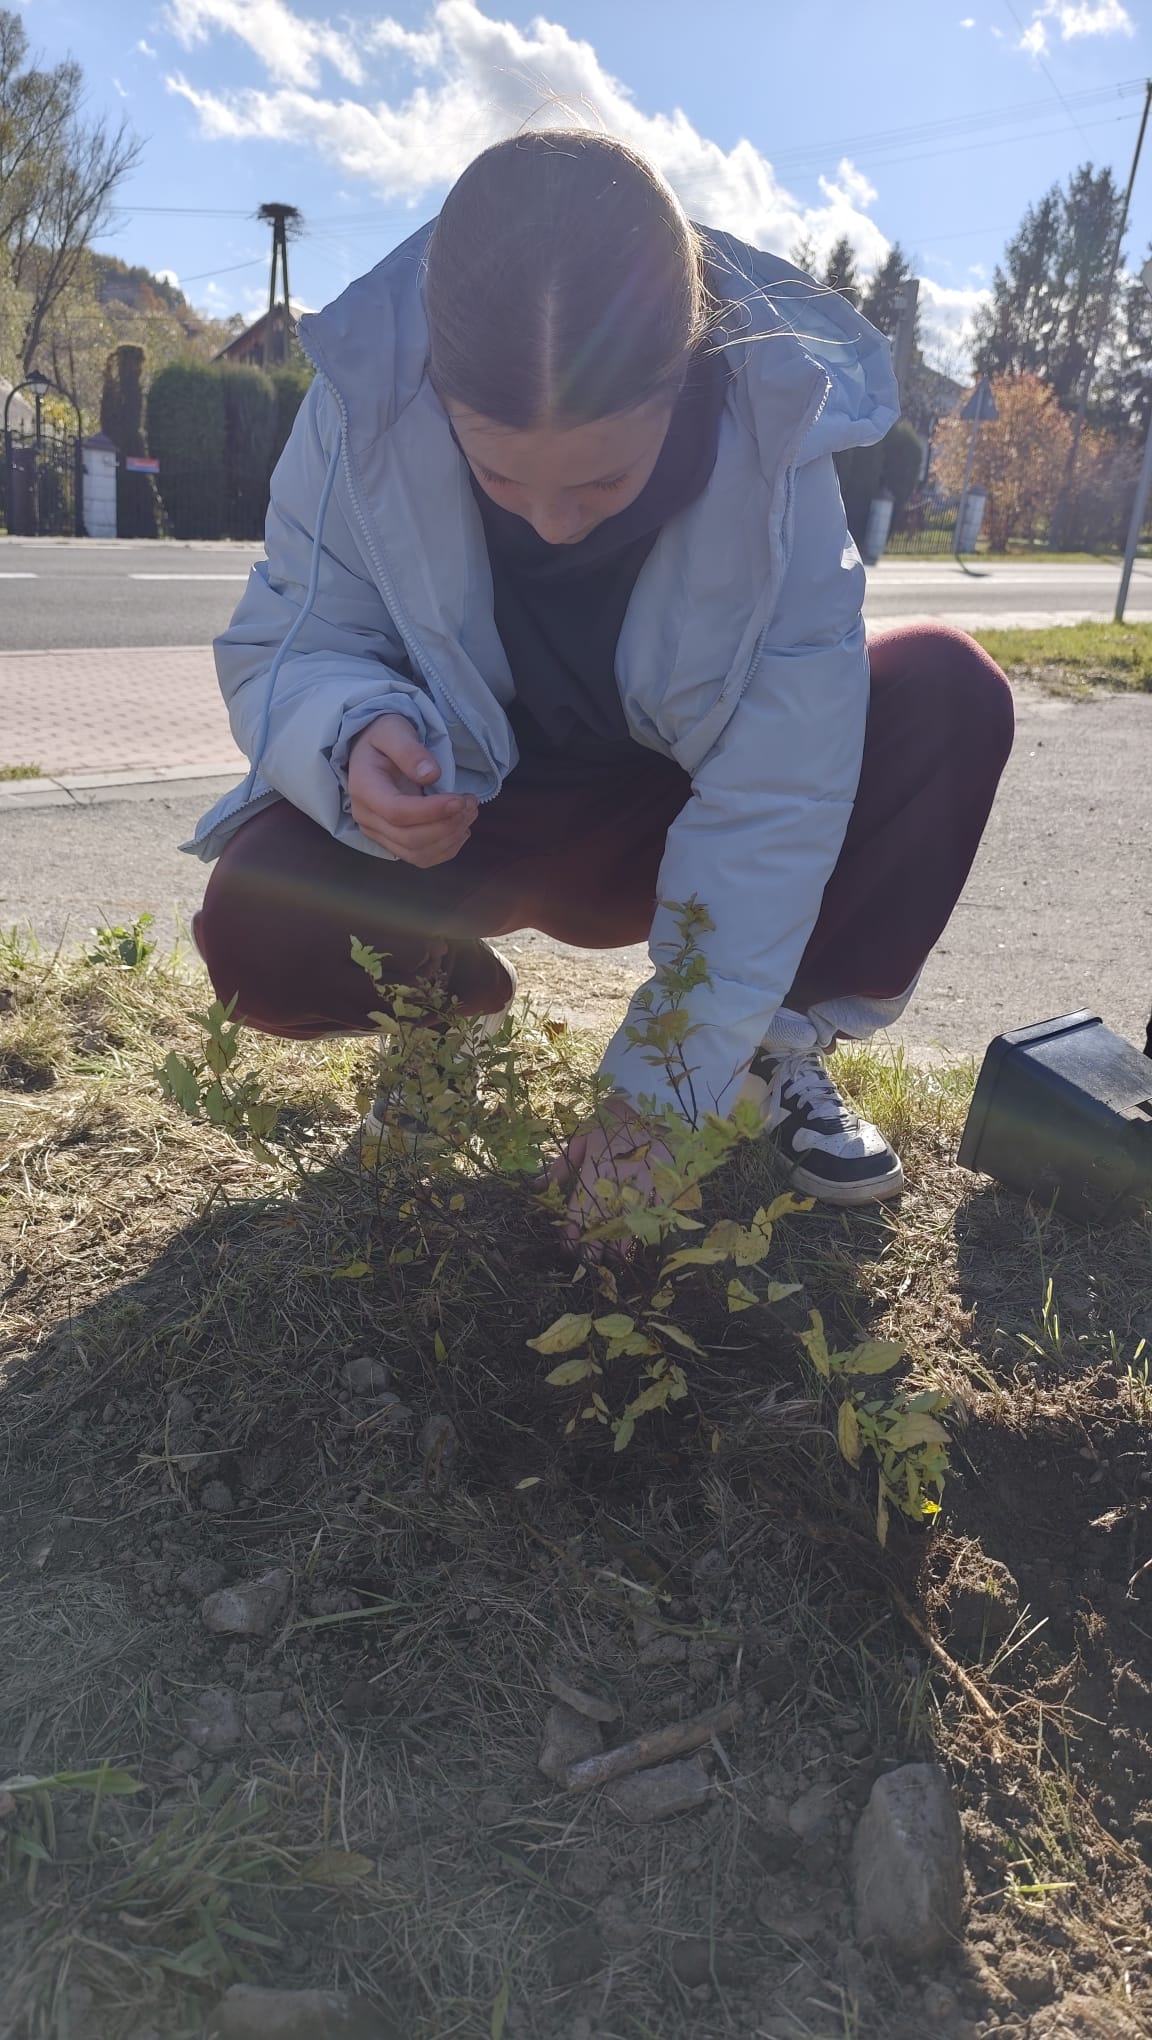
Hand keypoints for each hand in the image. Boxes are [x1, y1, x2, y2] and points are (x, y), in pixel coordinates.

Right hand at [347, 714, 476, 866]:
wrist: (372, 750)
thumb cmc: (382, 737)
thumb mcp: (394, 730)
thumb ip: (409, 750)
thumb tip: (431, 775)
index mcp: (365, 788)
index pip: (397, 812)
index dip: (432, 811)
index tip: (460, 799)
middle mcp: (367, 817)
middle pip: (409, 838)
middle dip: (447, 824)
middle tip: (471, 802)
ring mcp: (378, 833)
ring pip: (417, 853)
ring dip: (450, 837)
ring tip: (469, 812)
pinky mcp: (392, 842)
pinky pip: (421, 858)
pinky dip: (446, 849)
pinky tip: (460, 829)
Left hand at [547, 1096, 672, 1258]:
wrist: (652, 1099)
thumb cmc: (611, 1120)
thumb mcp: (580, 1136)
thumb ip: (560, 1165)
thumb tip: (535, 1187)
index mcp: (597, 1169)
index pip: (581, 1209)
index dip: (573, 1231)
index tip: (568, 1246)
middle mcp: (620, 1180)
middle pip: (604, 1222)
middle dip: (595, 1245)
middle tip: (588, 1262)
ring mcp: (646, 1184)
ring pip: (631, 1223)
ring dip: (621, 1244)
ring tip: (613, 1262)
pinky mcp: (666, 1183)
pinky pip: (658, 1213)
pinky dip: (650, 1229)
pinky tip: (644, 1244)